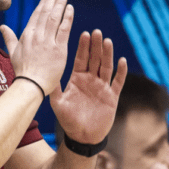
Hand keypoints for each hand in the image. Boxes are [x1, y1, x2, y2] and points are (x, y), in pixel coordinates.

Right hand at [0, 0, 73, 95]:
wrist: (30, 85)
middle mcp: (37, 35)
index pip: (36, 14)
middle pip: (46, 12)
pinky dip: (67, 18)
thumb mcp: (13, 52)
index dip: (44, 2)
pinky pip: (63, 30)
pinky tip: (70, 8)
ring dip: (60, 3)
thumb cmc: (22, 71)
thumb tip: (2, 26)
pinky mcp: (58, 49)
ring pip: (54, 17)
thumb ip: (9, 38)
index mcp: (27, 35)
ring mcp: (47, 42)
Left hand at [51, 30, 127, 144]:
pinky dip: (121, 72)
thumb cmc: (68, 120)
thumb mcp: (58, 102)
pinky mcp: (112, 97)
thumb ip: (55, 87)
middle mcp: (91, 80)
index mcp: (78, 79)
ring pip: (106, 67)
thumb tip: (46, 72)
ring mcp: (102, 87)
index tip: (84, 33)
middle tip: (96, 32)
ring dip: (107, 54)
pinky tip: (122, 61)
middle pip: (95, 59)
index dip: (83, 47)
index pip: (81, 59)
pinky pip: (117, 82)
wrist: (82, 137)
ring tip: (107, 41)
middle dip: (95, 46)